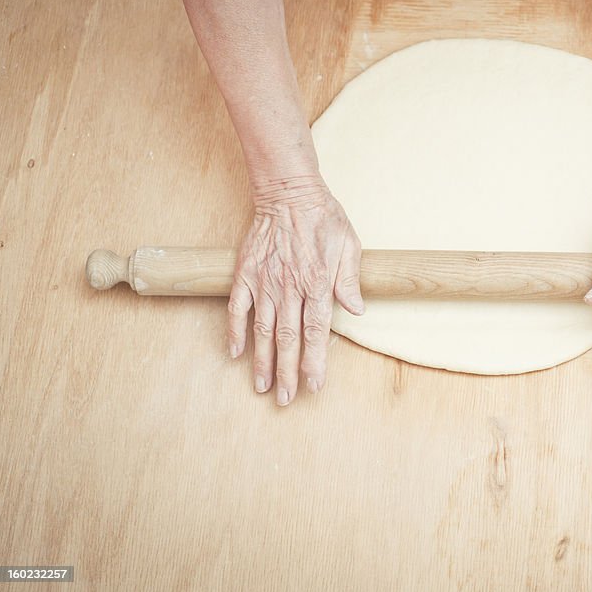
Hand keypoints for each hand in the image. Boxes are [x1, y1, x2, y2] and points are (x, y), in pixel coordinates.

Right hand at [227, 177, 363, 405]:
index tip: (314, 385)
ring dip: (262, 361)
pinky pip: (237, 307)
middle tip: (286, 399)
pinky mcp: (246, 274)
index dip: (315, 362)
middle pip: (289, 339)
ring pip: (263, 330)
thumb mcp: (349, 246)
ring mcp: (265, 282)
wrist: (289, 192)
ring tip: (262, 387)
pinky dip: (234, 331)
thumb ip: (350, 280)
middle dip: (288, 372)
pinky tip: (234, 353)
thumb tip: (357, 311)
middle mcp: (290, 288)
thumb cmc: (324, 218)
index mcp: (317, 284)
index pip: (316, 332)